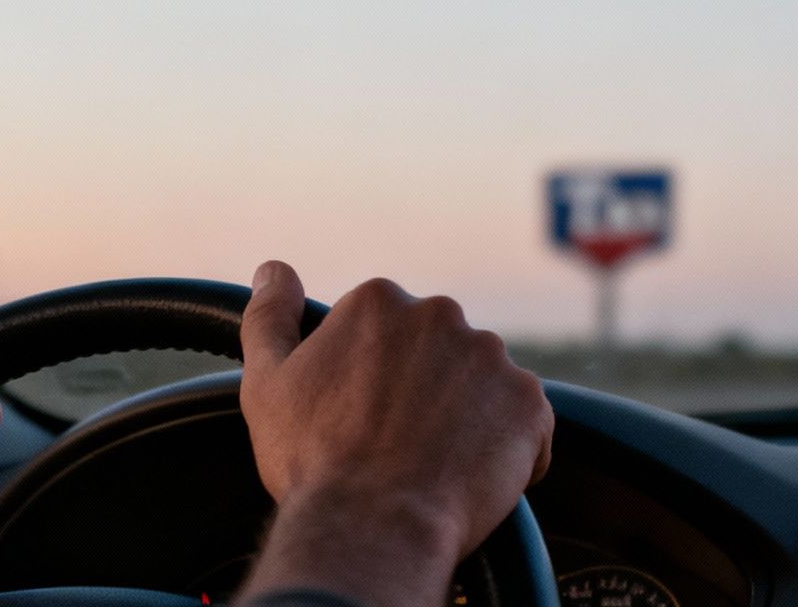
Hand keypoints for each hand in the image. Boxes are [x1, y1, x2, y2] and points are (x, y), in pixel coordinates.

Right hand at [237, 263, 552, 606]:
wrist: (373, 527)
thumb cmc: (313, 460)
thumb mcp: (267, 384)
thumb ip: (269, 317)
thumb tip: (274, 270)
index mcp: (378, 301)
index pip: (384, 332)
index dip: (371, 380)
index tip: (359, 415)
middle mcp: (441, 314)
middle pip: (437, 350)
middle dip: (423, 388)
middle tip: (396, 442)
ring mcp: (492, 357)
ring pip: (480, 384)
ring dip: (466, 415)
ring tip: (433, 462)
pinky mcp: (530, 403)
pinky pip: (523, 423)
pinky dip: (507, 449)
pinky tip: (470, 478)